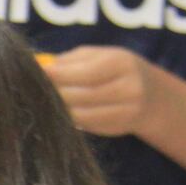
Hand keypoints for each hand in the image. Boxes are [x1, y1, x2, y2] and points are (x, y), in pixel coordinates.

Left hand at [43, 45, 158, 136]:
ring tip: (43, 101)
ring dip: (59, 109)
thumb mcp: (97, 55)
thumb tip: (39, 67)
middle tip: (33, 90)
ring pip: (82, 115)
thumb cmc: (114, 69)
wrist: (152, 96)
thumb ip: (70, 61)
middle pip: (82, 96)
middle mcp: (129, 88)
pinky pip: (87, 126)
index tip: (36, 74)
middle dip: (55, 93)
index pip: (85, 72)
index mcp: (121, 63)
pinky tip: (60, 112)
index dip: (58, 75)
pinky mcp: (118, 129)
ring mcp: (126, 112)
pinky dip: (71, 119)